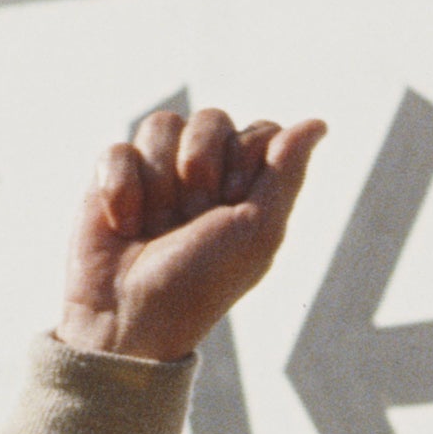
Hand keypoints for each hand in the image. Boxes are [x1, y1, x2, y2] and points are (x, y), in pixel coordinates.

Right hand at [58, 105, 325, 362]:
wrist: (130, 314)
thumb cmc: (202, 281)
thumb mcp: (257, 231)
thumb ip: (287, 173)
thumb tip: (318, 122)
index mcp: (250, 186)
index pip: (261, 131)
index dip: (245, 159)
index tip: (233, 203)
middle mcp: (207, 171)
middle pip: (211, 118)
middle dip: (200, 170)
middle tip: (192, 218)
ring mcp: (160, 170)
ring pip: (162, 124)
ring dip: (159, 184)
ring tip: (155, 225)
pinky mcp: (114, 175)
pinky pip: (119, 148)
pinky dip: (121, 188)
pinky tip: (124, 223)